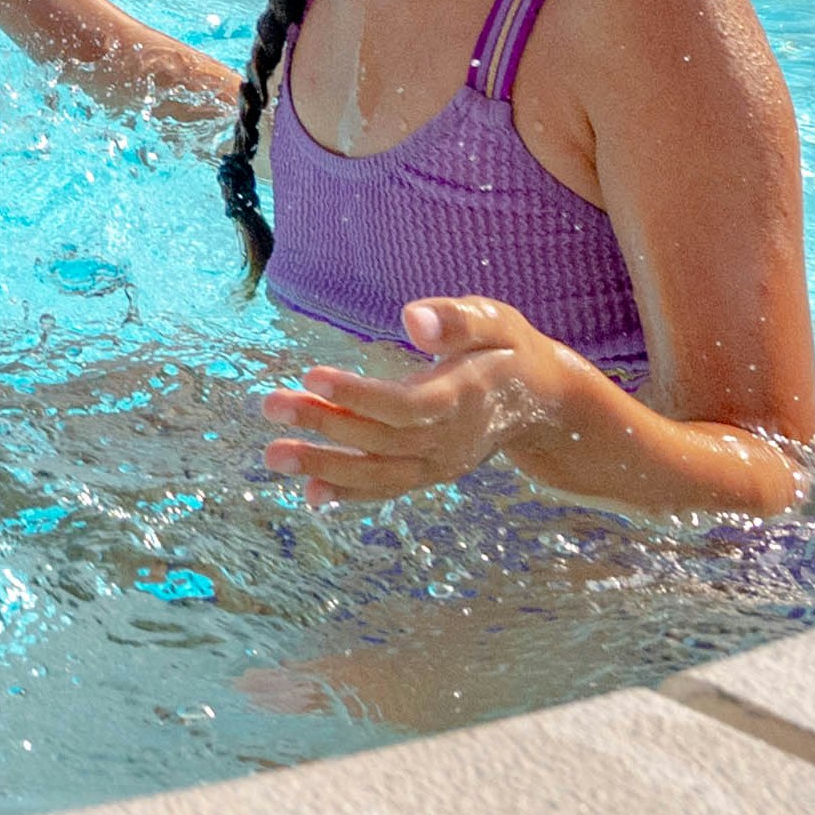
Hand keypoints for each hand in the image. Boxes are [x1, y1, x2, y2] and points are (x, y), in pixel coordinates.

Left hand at [264, 297, 571, 500]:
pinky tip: (310, 494)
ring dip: (326, 466)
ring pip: (380, 473)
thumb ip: (458, 320)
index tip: (311, 376)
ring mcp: (440, 463)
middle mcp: (449, 440)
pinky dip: (351, 494)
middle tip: (269, 406)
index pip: (406, 406)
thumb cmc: (511, 351)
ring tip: (274, 455)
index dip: (360, 396)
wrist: (545, 402)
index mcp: (464, 399)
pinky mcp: (430, 472)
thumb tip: (413, 319)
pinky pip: (389, 488)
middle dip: (324, 426)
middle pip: (381, 440)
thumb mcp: (497, 323)